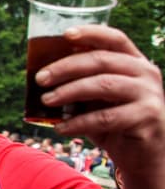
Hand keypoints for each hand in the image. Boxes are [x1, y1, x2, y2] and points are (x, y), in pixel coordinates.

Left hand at [38, 25, 164, 173]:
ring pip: (103, 85)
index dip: (90, 32)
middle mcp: (146, 73)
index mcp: (134, 62)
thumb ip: (81, 83)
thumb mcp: (97, 99)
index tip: (64, 34)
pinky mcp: (147, 117)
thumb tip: (43, 75)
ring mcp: (149, 94)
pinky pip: (105, 117)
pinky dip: (78, 122)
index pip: (115, 38)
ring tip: (46, 100)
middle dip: (66, 67)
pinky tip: (60, 128)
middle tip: (40, 78)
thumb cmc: (114, 123)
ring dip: (69, 92)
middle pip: (102, 60)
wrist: (144, 156)